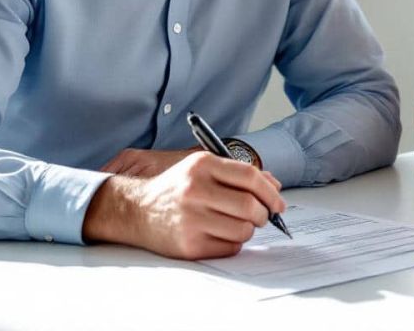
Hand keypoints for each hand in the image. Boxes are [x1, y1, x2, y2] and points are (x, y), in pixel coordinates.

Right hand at [83, 151, 285, 258]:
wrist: (135, 210)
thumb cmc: (176, 189)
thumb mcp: (202, 169)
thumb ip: (238, 174)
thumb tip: (274, 186)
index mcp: (201, 165)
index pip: (249, 176)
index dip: (270, 192)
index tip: (278, 203)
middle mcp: (195, 189)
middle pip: (249, 205)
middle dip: (263, 214)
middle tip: (262, 216)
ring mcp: (191, 218)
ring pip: (243, 230)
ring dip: (248, 230)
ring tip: (238, 225)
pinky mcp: (188, 244)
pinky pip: (229, 248)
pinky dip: (233, 243)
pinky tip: (222, 235)